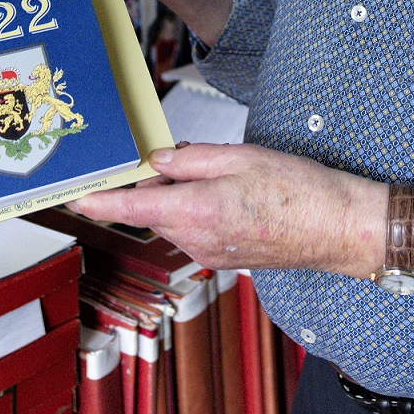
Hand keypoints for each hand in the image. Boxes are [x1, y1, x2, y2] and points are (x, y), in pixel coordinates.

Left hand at [72, 144, 386, 277]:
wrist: (339, 228)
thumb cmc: (300, 190)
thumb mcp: (241, 157)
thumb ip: (191, 160)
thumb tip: (158, 163)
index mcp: (196, 211)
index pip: (132, 208)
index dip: (99, 203)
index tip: (74, 200)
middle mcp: (197, 240)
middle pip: (155, 210)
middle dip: (160, 183)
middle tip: (186, 154)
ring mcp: (211, 254)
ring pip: (176, 219)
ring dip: (183, 195)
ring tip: (223, 172)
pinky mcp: (225, 258)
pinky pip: (196, 230)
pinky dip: (201, 209)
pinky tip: (233, 194)